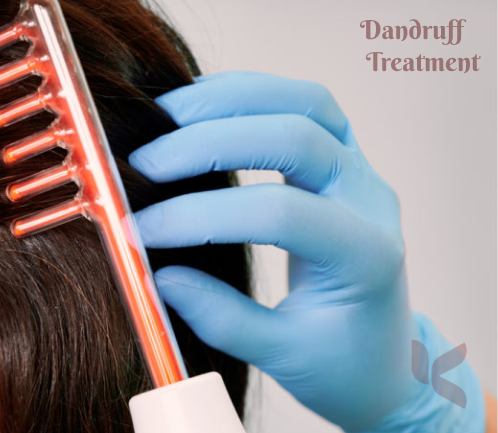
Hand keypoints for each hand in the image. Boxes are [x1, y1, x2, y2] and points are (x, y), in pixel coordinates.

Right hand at [129, 71, 484, 431]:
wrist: (386, 356)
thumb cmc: (342, 364)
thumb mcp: (282, 356)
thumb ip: (221, 318)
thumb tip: (158, 274)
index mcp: (366, 256)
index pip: (278, 214)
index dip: (201, 216)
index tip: (139, 230)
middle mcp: (371, 200)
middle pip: (296, 137)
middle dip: (211, 142)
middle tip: (145, 162)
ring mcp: (361, 172)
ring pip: (306, 103)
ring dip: (233, 98)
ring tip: (166, 114)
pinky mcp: (344, 160)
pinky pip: (304, 106)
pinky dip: (250, 95)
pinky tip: (201, 108)